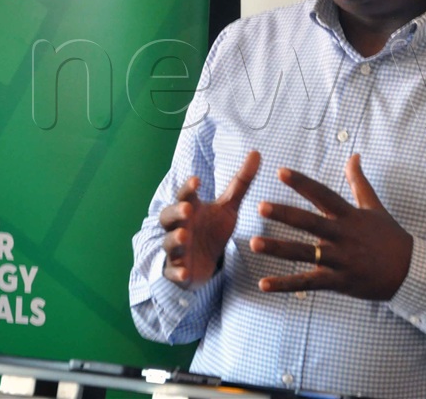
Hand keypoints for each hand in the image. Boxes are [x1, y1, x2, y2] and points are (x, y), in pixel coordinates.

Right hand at [160, 150, 259, 288]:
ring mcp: (175, 249)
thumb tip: (257, 152)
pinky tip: (185, 273)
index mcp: (190, 209)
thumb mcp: (229, 206)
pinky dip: (177, 273)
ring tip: (184, 235)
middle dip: (177, 211)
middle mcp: (178, 226)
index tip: (197, 180)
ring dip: (175, 238)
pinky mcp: (177, 270)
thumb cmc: (212, 228)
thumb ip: (241, 182)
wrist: (204, 262)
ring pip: (169, 242)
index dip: (189, 188)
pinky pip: (173, 272)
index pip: (185, 195)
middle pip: (169, 216)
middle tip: (188, 208)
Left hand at [249, 154, 412, 300]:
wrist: (410, 270)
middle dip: (286, 214)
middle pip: (310, 223)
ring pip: (305, 253)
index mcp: (350, 216)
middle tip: (261, 206)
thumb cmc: (390, 236)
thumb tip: (353, 155)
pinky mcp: (339, 281)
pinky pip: (308, 283)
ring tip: (255, 243)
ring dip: (279, 249)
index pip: (322, 194)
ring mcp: (340, 260)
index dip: (302, 183)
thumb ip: (359, 181)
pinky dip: (286, 284)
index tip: (280, 172)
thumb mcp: (374, 206)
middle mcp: (343, 236)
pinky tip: (264, 284)